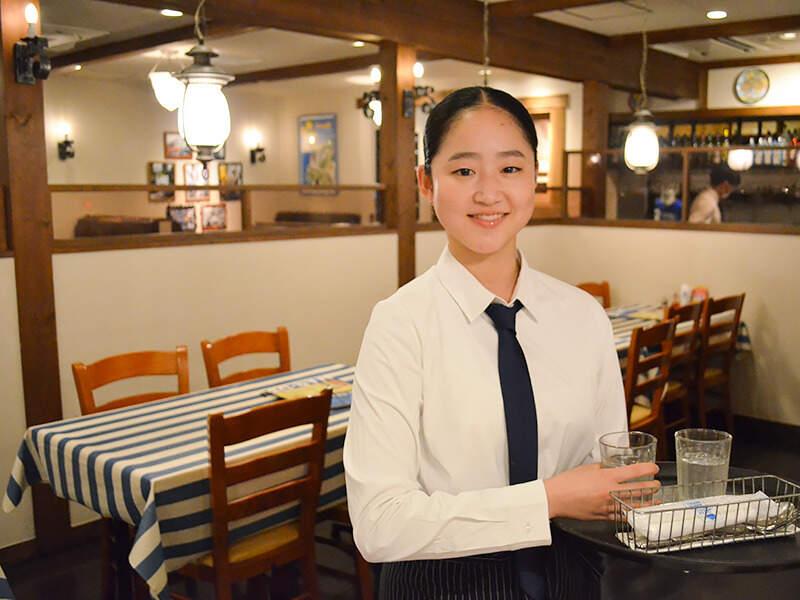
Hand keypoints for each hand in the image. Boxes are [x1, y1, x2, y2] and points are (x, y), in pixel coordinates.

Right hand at [543, 462, 659, 520]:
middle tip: (657, 485)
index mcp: (606, 477)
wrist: (555, 498)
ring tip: (654, 502)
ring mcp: (607, 505)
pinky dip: (630, 514)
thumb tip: (610, 467)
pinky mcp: (602, 516)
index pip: (634, 472)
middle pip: (638, 490)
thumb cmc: (566, 482)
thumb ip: (601, 468)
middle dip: (651, 488)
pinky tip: (636, 513)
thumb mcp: (586, 468)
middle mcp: (610, 492)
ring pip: (633, 505)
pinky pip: (621, 516)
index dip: (647, 469)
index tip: (654, 468)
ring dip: (646, 503)